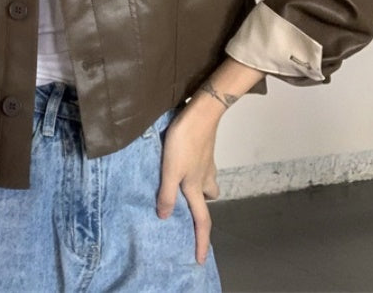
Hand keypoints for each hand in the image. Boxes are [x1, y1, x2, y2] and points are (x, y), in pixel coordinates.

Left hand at [156, 96, 221, 264]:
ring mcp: (207, 162)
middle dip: (199, 204)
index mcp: (197, 187)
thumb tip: (165, 217)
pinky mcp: (203, 148)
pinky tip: (179, 159)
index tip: (201, 259)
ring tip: (178, 180)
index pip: (202, 221)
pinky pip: (200, 165)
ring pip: (205, 180)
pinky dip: (193, 167)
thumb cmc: (184, 142)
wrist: (200, 114)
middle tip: (185, 204)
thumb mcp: (170, 170)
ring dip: (196, 184)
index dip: (201, 241)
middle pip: (207, 198)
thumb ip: (166, 193)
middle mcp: (205, 177)